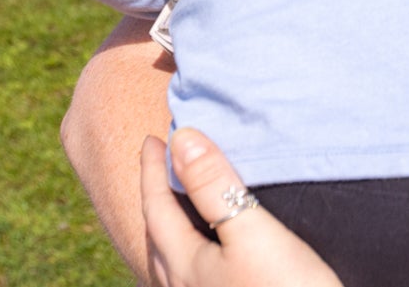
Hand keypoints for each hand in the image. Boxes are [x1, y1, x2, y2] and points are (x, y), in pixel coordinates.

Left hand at [140, 129, 342, 286]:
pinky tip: (203, 267)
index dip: (154, 169)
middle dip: (155, 197)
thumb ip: (214, 186)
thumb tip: (181, 137)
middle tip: (160, 164)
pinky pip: (185, 283)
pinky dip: (184, 261)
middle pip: (156, 237)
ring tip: (175, 211)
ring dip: (166, 231)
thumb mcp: (253, 232)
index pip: (158, 206)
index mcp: (185, 265)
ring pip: (168, 265)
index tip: (155, 137)